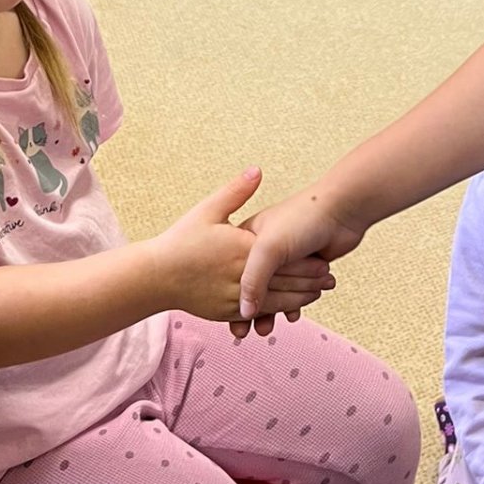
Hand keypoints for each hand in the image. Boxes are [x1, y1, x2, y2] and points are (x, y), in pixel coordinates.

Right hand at [152, 169, 334, 325]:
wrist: (155, 276)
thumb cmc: (181, 240)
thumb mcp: (208, 210)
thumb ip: (236, 192)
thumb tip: (256, 170)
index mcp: (242, 250)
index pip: (282, 260)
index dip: (306, 262)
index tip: (324, 260)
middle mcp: (241, 276)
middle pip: (283, 282)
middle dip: (309, 283)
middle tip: (329, 280)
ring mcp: (233, 298)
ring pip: (273, 302)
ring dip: (296, 300)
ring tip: (315, 295)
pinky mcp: (224, 312)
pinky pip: (255, 313)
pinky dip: (273, 311)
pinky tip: (286, 310)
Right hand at [232, 185, 365, 335]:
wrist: (341, 208)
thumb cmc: (301, 219)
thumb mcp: (268, 247)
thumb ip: (254, 278)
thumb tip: (244, 312)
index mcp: (247, 238)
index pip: (233, 275)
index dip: (232, 299)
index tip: (231, 321)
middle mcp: (263, 247)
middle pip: (252, 286)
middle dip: (249, 311)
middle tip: (245, 333)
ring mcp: (284, 257)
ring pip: (273, 291)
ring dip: (271, 312)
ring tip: (267, 330)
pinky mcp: (304, 266)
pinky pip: (293, 291)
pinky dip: (292, 305)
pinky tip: (293, 315)